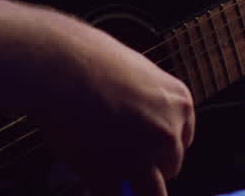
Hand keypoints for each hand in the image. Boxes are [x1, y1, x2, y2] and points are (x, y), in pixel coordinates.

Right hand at [34, 23, 194, 195]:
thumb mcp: (138, 74)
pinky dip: (104, 191)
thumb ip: (147, 102)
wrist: (62, 66)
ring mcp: (143, 156)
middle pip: (170, 166)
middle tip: (123, 160)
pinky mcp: (112, 175)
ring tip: (115, 178)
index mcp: (179, 104)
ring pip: (153, 192)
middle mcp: (168, 132)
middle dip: (148, 166)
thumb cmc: (92, 61)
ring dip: (135, 189)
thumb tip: (140, 123)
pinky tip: (92, 181)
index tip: (147, 149)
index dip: (161, 147)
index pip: (182, 140)